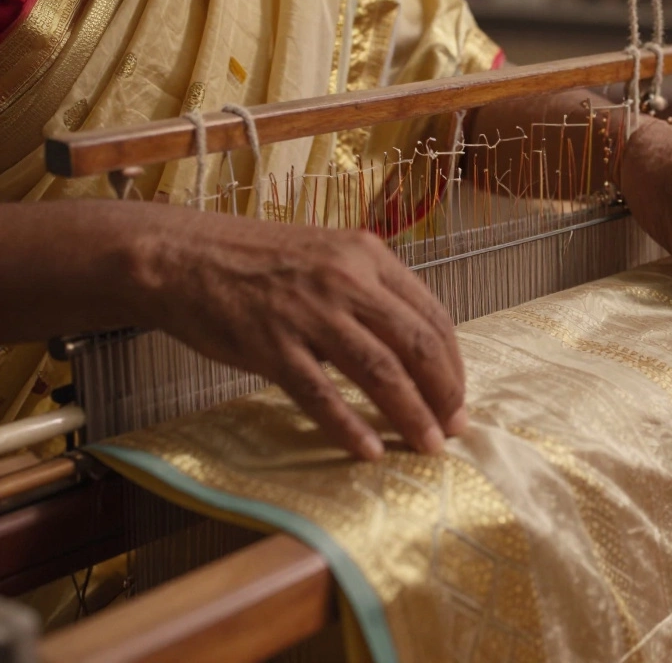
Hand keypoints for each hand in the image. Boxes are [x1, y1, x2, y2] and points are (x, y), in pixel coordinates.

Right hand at [131, 208, 465, 459]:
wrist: (179, 255)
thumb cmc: (255, 261)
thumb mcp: (327, 256)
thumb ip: (369, 292)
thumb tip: (411, 348)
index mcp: (368, 256)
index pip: (432, 315)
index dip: (453, 362)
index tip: (457, 396)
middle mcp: (346, 280)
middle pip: (416, 344)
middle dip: (444, 393)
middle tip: (454, 429)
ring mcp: (308, 312)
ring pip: (380, 371)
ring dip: (411, 415)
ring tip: (428, 447)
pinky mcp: (269, 343)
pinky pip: (320, 393)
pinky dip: (348, 426)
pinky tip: (368, 451)